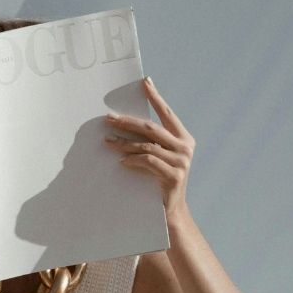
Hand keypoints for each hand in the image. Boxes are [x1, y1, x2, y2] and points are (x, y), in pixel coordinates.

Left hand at [103, 76, 193, 222]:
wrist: (171, 210)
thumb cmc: (160, 180)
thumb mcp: (161, 157)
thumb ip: (152, 141)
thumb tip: (126, 122)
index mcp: (184, 138)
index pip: (167, 113)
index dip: (155, 97)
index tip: (145, 82)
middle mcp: (185, 147)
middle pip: (151, 128)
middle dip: (128, 122)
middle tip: (109, 118)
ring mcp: (181, 162)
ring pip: (147, 145)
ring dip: (124, 143)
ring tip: (107, 141)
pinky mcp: (173, 176)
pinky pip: (148, 161)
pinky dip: (132, 160)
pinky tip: (121, 162)